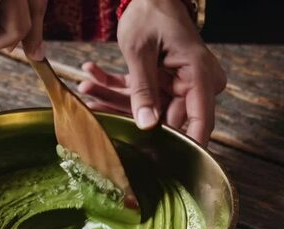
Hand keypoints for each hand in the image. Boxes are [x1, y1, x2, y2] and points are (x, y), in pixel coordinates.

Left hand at [77, 0, 225, 144]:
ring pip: (147, 106)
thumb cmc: (152, 12)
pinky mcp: (165, 82)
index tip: (157, 160)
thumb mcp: (140, 52)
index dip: (182, 145)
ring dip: (113, 97)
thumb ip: (143, 91)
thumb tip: (147, 126)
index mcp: (198, 75)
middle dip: (124, 110)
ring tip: (85, 86)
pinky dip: (116, 86)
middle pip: (163, 115)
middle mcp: (195, 83)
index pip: (199, 122)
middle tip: (91, 102)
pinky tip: (92, 77)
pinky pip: (142, 94)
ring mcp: (180, 84)